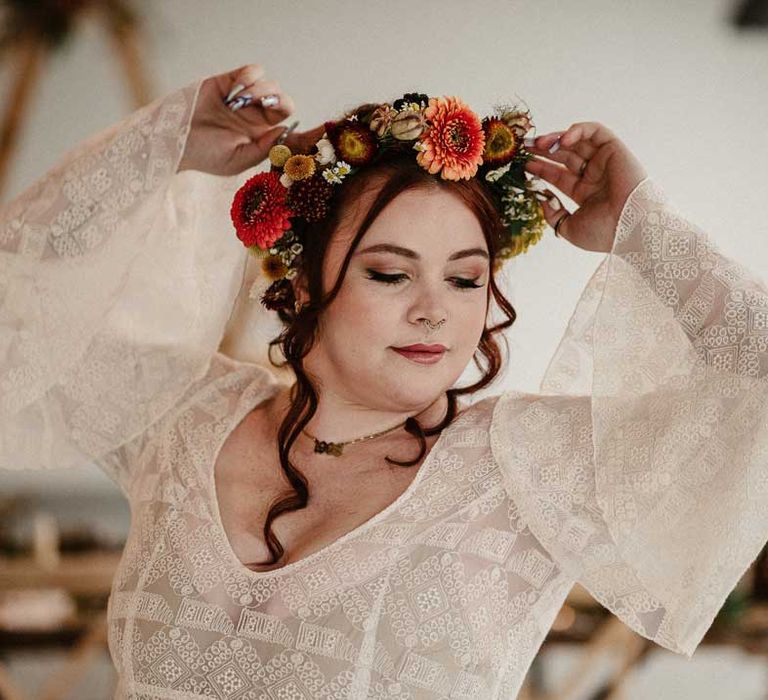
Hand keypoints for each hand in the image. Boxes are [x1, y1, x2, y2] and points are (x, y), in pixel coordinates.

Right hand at [177, 64, 325, 175]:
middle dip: (281, 103)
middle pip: (285, 103)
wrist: (172, 138)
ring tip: (240, 103)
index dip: (312, 132)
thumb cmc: (203, 155)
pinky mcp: (230, 81)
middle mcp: (256, 119)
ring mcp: (245, 100)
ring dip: (261, 91)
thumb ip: (264, 149)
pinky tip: (237, 89)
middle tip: (266, 108)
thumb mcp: (236, 160)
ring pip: (271, 86)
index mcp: (262, 139)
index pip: (294, 134)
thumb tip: (287, 131)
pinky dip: (250, 77)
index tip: (327, 130)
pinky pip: (254, 71)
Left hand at [523, 123, 647, 252]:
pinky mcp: (615, 149)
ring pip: (577, 142)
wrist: (631, 227)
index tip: (523, 164)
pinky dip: (577, 131)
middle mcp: (595, 176)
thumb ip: (553, 215)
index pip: (558, 176)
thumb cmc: (603, 233)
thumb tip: (542, 197)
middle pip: (564, 156)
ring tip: (537, 144)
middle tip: (524, 148)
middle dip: (543, 150)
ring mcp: (604, 162)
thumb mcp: (568, 228)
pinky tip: (561, 141)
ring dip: (555, 139)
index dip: (540, 168)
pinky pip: (595, 132)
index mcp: (585, 193)